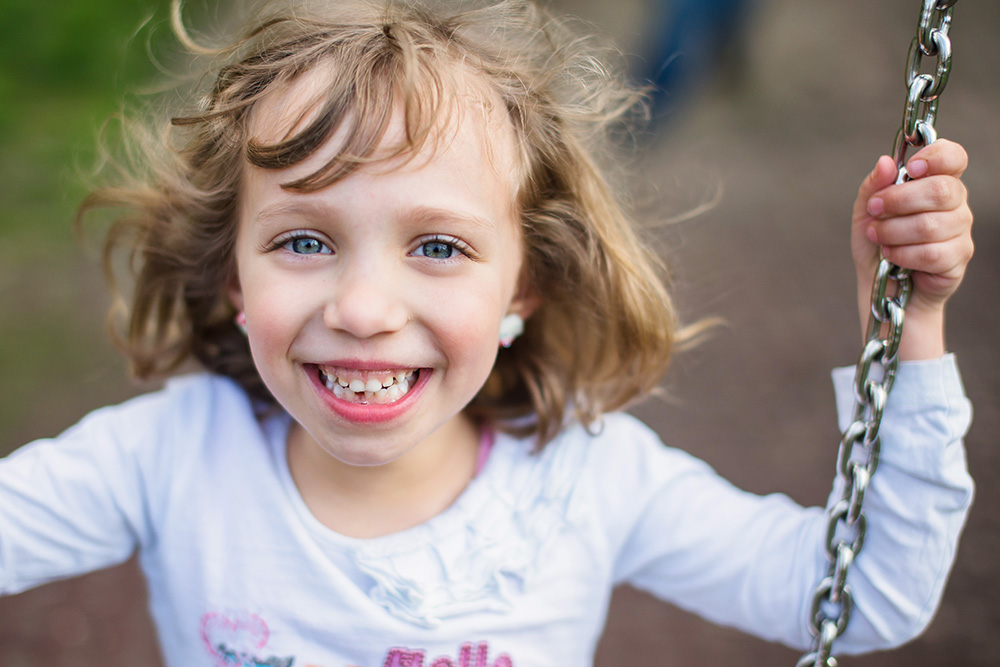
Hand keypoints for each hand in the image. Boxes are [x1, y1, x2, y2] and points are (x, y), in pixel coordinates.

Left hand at [851, 139, 972, 359]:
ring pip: (931, 225)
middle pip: (941, 190)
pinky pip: (932, 254)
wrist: (881, 287)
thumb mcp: (865, 213)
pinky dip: (903, 255)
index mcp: (937, 182)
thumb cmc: (876, 245)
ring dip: (894, 232)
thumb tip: (885, 162)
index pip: (953, 157)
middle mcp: (955, 204)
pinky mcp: (958, 259)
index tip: (909, 169)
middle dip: (898, 200)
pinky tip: (891, 257)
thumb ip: (873, 186)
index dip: (935, 157)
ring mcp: (961, 232)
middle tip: (875, 211)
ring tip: (878, 238)